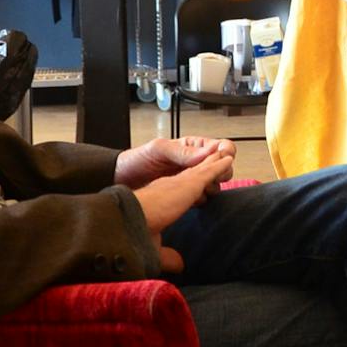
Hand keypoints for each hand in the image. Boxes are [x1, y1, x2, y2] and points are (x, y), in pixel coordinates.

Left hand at [115, 134, 231, 190]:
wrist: (120, 181)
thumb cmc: (135, 161)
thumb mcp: (157, 150)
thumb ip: (182, 151)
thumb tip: (207, 153)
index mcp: (192, 147)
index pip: (222, 146)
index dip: (226, 153)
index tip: (222, 160)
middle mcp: (196, 163)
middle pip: (225, 167)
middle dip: (222, 173)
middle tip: (211, 178)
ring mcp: (192, 180)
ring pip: (216, 184)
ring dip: (212, 187)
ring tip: (199, 190)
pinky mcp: (186, 196)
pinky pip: (203, 197)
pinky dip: (202, 199)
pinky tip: (192, 199)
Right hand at [131, 151, 236, 273]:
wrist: (126, 222)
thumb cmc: (132, 234)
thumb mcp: (153, 247)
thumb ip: (168, 256)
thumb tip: (181, 266)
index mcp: (159, 200)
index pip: (179, 191)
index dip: (191, 188)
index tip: (200, 190)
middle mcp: (168, 187)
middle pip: (193, 176)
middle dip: (206, 169)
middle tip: (219, 163)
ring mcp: (178, 184)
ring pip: (202, 170)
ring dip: (215, 164)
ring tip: (227, 156)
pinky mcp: (188, 184)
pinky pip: (209, 171)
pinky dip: (219, 166)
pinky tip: (228, 161)